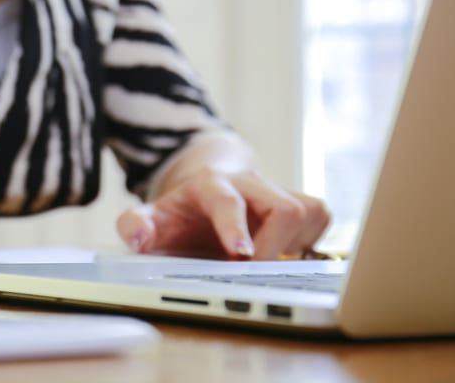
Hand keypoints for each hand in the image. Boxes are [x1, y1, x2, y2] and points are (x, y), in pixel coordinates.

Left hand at [116, 140, 329, 260]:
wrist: (207, 185)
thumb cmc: (182, 211)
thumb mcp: (151, 216)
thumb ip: (134, 224)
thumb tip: (139, 237)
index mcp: (211, 184)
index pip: (227, 200)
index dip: (235, 226)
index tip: (241, 254)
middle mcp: (250, 184)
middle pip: (284, 207)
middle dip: (274, 245)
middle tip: (254, 270)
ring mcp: (277, 192)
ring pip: (308, 211)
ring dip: (292, 244)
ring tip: (266, 260)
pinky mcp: (299, 203)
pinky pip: (320, 217)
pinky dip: (310, 240)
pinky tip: (285, 254)